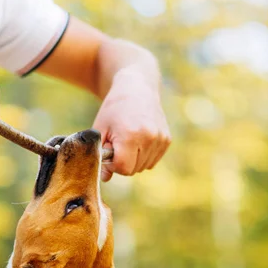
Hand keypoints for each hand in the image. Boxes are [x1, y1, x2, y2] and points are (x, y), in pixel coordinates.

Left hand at [94, 66, 170, 181]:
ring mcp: (160, 139)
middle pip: (132, 170)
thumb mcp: (100, 130)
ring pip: (143, 167)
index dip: (113, 165)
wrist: (136, 88)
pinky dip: (143, 156)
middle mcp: (149, 138)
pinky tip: (138, 140)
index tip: (109, 152)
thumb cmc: (113, 110)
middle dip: (122, 162)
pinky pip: (152, 161)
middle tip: (118, 143)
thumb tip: (105, 179)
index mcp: (131, 135)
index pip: (123, 168)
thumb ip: (100, 155)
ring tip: (128, 140)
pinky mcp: (167, 139)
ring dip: (133, 160)